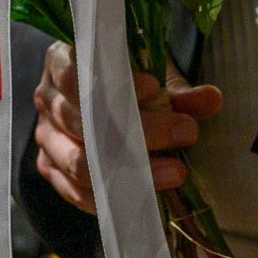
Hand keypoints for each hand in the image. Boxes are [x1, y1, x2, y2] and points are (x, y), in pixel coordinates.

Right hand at [32, 41, 220, 214]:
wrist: (98, 102)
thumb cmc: (126, 83)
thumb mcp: (151, 78)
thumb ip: (177, 91)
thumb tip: (211, 99)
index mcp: (60, 61)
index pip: (76, 74)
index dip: (112, 85)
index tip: (156, 89)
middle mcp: (46, 99)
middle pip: (83, 120)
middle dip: (139, 130)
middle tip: (186, 133)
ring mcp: (45, 137)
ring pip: (77, 160)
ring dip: (129, 170)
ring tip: (175, 172)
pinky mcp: (50, 169)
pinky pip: (74, 191)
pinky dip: (108, 196)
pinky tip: (144, 196)